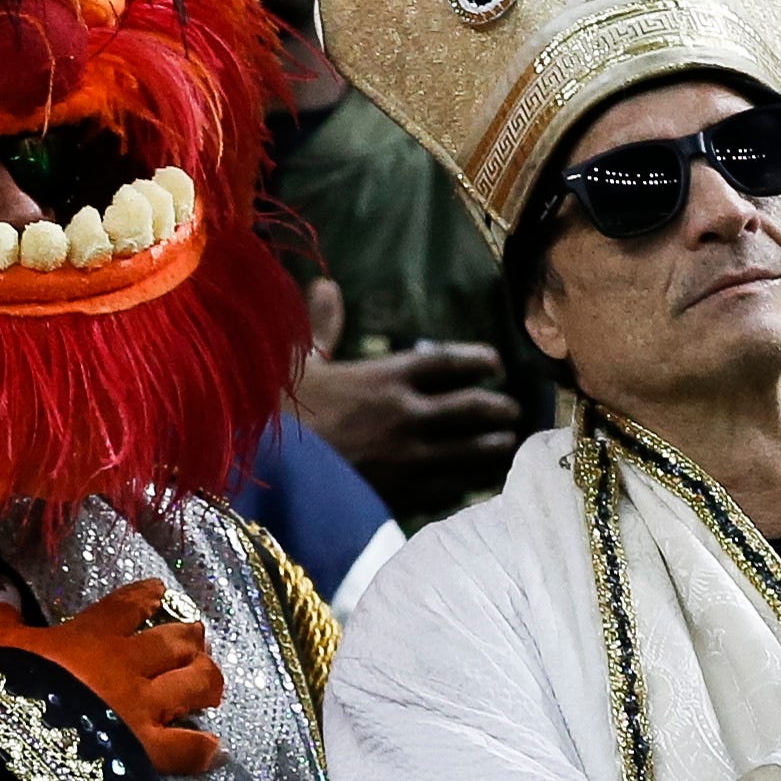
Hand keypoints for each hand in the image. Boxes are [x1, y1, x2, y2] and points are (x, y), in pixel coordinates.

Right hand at [0, 576, 224, 773]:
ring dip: (207, 680)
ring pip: (193, 685)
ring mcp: (145, 708)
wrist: (16, 737)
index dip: (146, 596)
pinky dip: (202, 748)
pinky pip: (188, 748)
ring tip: (211, 682)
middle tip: (197, 638)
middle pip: (174, 643)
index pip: (127, 606)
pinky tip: (213, 748)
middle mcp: (128, 667)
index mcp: (93, 637)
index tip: (159, 590)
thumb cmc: (3, 685)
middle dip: (189, 638)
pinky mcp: (150, 750)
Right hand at [294, 279, 522, 514]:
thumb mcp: (298, 364)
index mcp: (385, 377)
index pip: (448, 362)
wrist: (269, 477)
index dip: (478, 361)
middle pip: (472, 408)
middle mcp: (408, 414)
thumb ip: (322, 327)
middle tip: (512, 409)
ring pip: (472, 451)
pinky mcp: (405, 496)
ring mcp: (411, 458)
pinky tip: (479, 483)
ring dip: (495, 447)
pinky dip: (469, 484)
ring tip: (508, 444)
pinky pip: (451, 489)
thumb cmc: (279, 415)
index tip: (495, 363)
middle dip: (499, 408)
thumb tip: (325, 285)